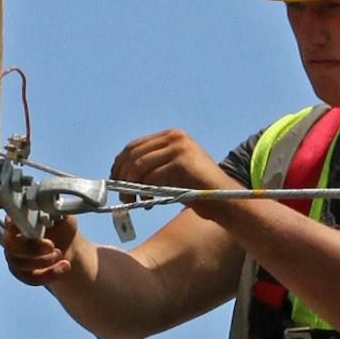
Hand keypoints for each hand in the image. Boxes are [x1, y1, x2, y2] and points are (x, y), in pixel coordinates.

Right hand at [0, 213, 79, 286]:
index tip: (34, 229)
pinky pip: (30, 278)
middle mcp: (11, 237)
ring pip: (19, 264)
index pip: (9, 221)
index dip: (17, 226)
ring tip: (59, 254)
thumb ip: (55, 210)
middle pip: (9, 245)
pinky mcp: (22, 273)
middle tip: (51, 246)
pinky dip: (50, 274)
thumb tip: (51, 207)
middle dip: (32, 248)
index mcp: (18, 219)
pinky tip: (64, 266)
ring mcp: (14, 256)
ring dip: (43, 262)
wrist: (68, 245)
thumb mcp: (62, 215)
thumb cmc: (61, 226)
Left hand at [112, 130, 235, 214]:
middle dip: (121, 176)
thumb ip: (152, 166)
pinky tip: (148, 202)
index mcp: (172, 136)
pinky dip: (145, 192)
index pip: (134, 146)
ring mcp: (179, 148)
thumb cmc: (197, 190)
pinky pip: (152, 177)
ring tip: (130, 201)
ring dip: (129, 186)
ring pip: (139, 165)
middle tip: (120, 195)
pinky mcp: (181, 162)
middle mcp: (175, 137)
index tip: (114, 180)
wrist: (225, 200)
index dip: (119, 163)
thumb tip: (120, 174)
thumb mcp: (172, 171)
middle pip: (133, 154)